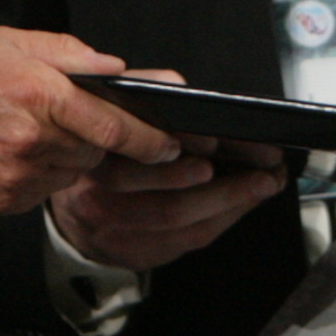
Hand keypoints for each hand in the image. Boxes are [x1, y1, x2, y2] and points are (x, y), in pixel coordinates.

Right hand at [0, 27, 179, 218]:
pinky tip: (2, 153)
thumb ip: (65, 52)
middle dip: (97, 143)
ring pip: (65, 176)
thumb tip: (115, 67)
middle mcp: (31, 143)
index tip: (173, 144)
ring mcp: (13, 181)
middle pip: (94, 154)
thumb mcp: (2, 41)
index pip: (115, 125)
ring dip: (63, 159)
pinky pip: (34, 193)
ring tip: (24, 132)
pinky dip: (32, 176)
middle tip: (77, 125)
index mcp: (39, 94)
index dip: (150, 139)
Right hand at [49, 108, 285, 271]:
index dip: (183, 143)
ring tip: (263, 183)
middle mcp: (98, 193)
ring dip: (230, 202)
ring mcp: (113, 227)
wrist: (71, 212)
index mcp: (94, 149)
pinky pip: (185, 239)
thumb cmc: (102, 154)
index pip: (138, 146)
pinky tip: (242, 203)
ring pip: (180, 219)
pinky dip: (221, 220)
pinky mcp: (132, 251)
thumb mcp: (110, 112)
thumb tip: (179, 84)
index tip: (220, 136)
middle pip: (166, 196)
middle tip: (263, 168)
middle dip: (225, 184)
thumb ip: (141, 92)